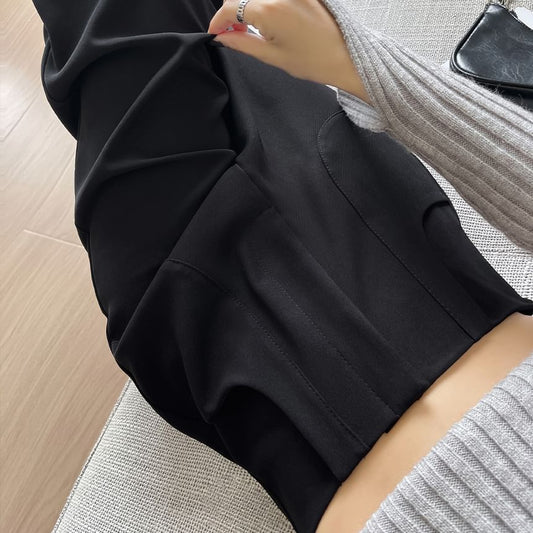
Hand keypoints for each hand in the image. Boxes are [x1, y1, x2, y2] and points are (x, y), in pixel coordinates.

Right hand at [207, 0, 370, 104]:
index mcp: (269, 10)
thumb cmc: (313, 60)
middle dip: (234, 13)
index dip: (218, 21)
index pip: (231, 8)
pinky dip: (267, 4)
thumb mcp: (272, 56)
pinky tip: (271, 21)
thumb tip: (223, 37)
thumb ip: (243, 43)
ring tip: (252, 28)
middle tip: (233, 33)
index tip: (216, 32)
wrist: (345, 57)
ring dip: (250, 7)